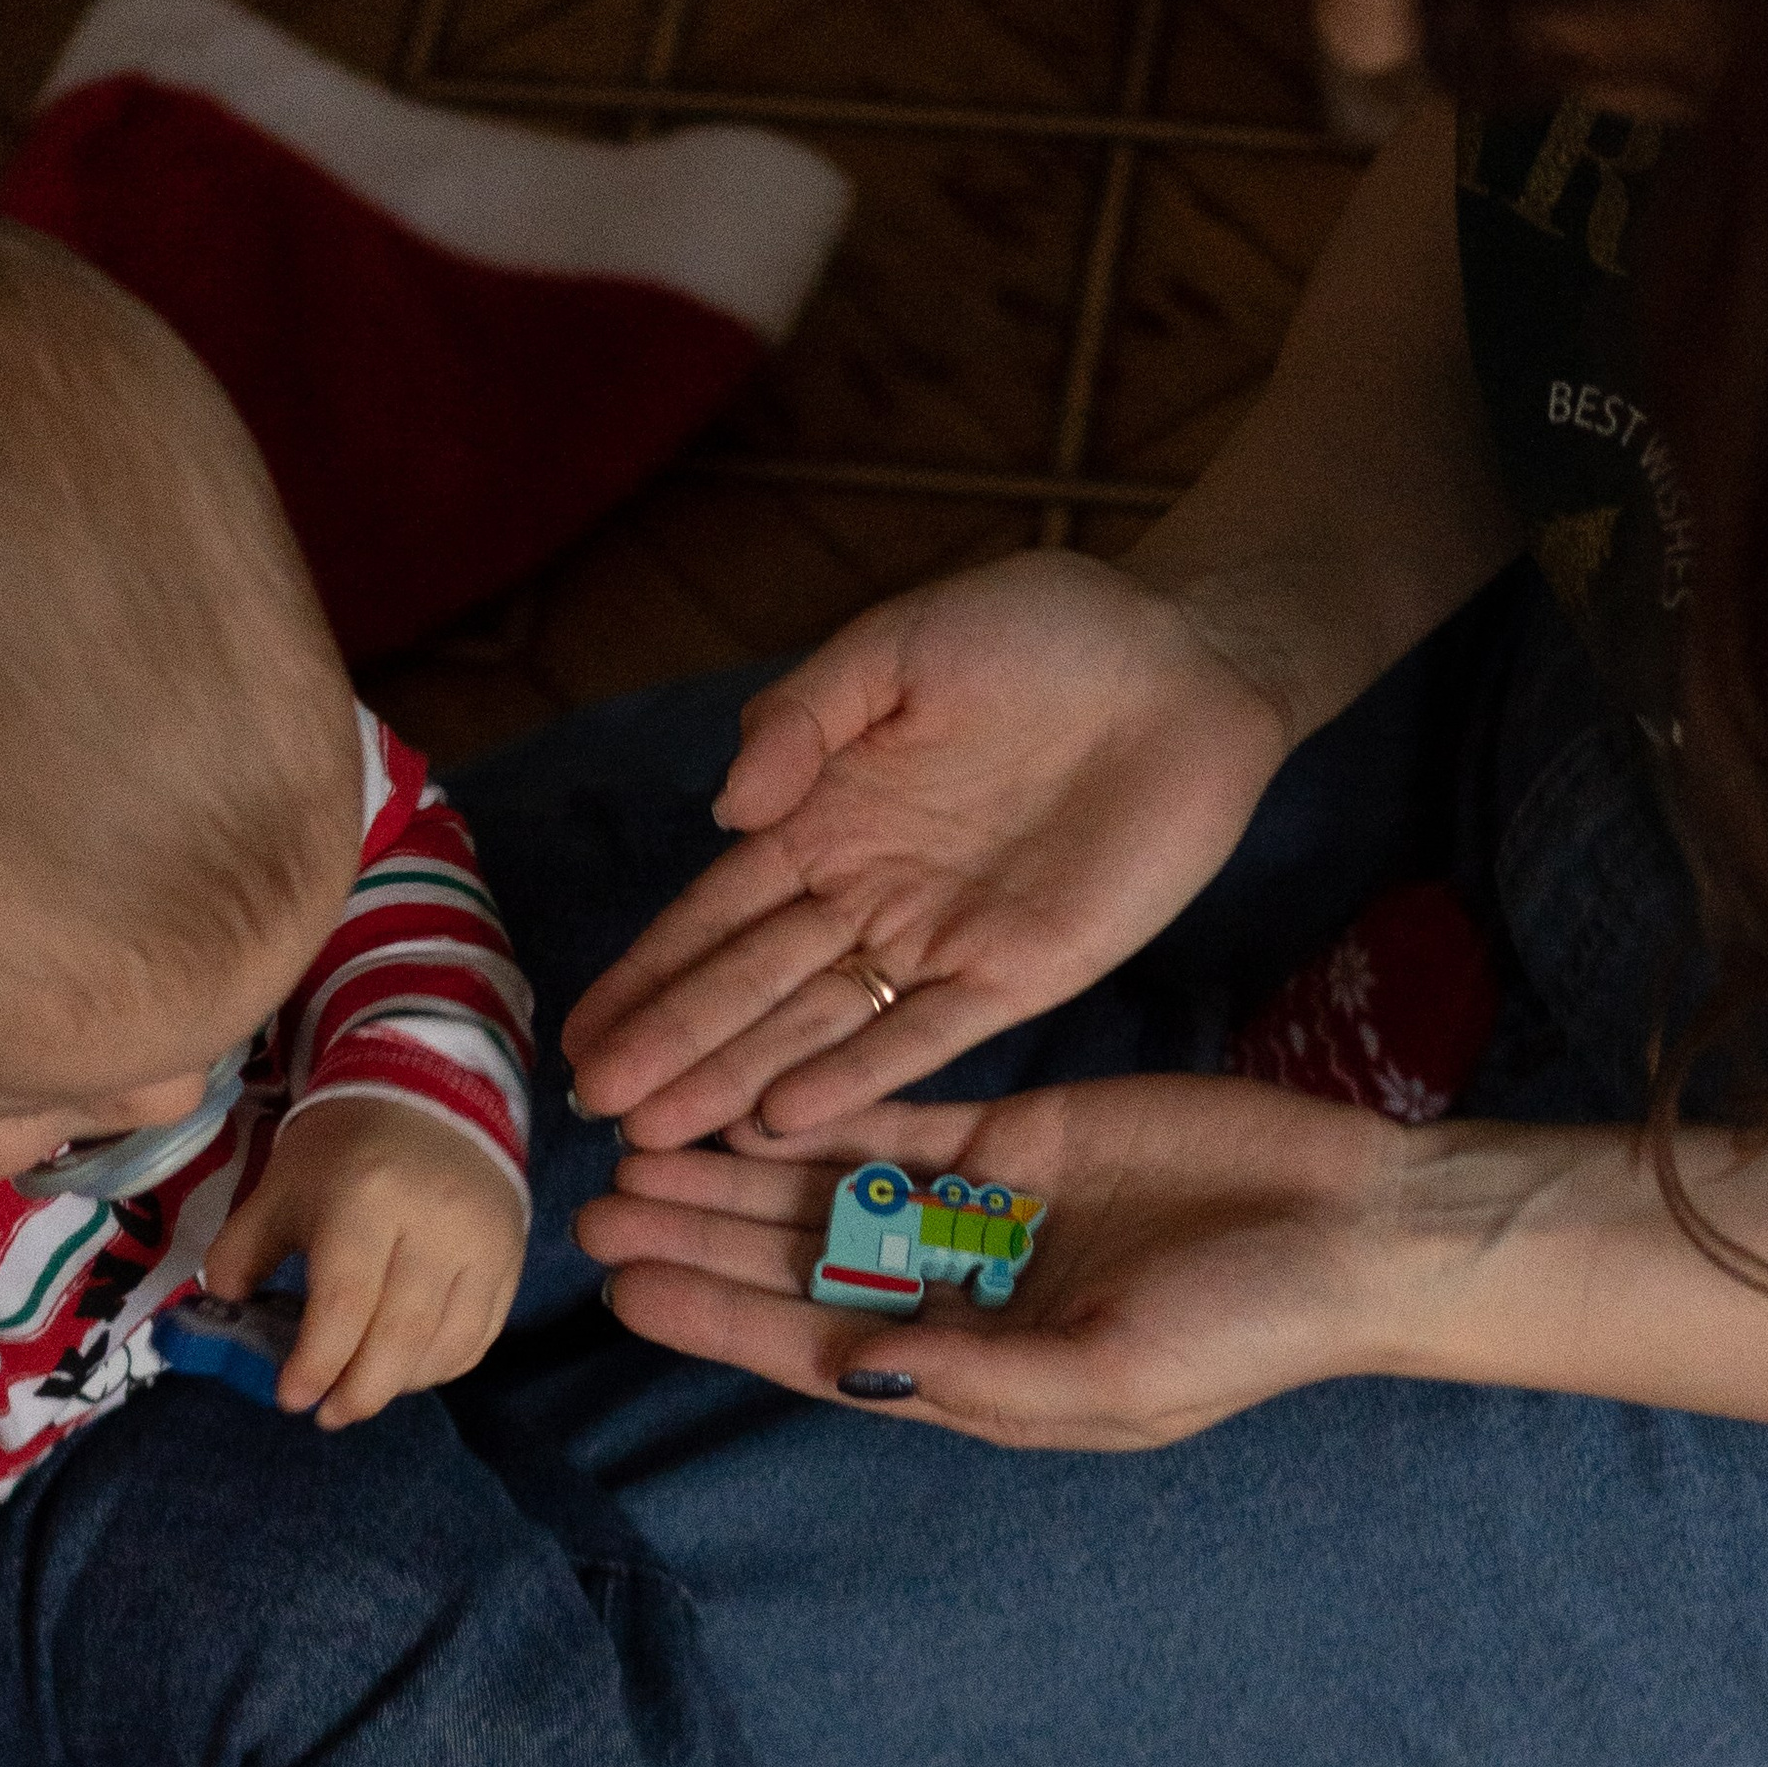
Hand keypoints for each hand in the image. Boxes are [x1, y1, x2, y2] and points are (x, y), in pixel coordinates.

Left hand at [202, 1095, 525, 1426]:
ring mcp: (482, 1244)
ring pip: (446, 1346)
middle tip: (327, 1415)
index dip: (317, 1363)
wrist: (430, 1096)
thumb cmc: (343, 1150)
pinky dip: (441, 1368)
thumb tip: (223, 1314)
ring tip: (361, 1393)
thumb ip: (242, 1252)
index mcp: (367, 1199)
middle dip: (358, 1392)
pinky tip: (405, 1371)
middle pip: (400, 1336)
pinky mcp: (510, 1258)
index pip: (346, 1304)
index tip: (291, 1398)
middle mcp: (434, 1224)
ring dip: (398, 1386)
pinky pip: (479, 1336)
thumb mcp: (280, 1189)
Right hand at [560, 553, 1294, 1151]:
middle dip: (674, 1046)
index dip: (648, 973)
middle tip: (596, 1111)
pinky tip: (785, 1119)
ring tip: (660, 1136)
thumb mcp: (902, 644)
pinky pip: (927, 1036)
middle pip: (752, 984)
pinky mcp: (1022, 972)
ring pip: (819, 1025)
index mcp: (829, 816)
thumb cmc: (1046, 631)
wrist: (1188, 663)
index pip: (716, 913)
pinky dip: (858, 1076)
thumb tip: (724, 807)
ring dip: (739, 1079)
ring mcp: (943, 941)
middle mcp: (871, 893)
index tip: (579, 1034)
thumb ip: (805, 716)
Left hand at [576, 1074, 1429, 1448]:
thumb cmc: (1251, 1325)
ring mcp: (989, 1211)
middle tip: (598, 1204)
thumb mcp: (1112, 1374)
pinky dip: (829, 1115)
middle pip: (802, 1265)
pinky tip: (751, 1098)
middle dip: (702, 1238)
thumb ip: (976, 1372)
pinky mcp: (1023, 1133)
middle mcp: (963, 1295)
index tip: (624, 1289)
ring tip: (644, 1148)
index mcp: (975, 1374)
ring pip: (834, 1191)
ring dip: (742, 1173)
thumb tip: (849, 1370)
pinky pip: (903, 1126)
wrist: (1358, 1227)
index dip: (717, 1318)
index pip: (816, 1346)